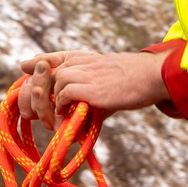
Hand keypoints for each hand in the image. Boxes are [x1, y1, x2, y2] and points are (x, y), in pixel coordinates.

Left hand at [21, 50, 167, 124]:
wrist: (153, 76)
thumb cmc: (132, 83)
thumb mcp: (104, 82)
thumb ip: (84, 95)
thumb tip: (71, 128)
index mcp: (83, 58)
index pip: (49, 61)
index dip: (37, 74)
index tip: (34, 89)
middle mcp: (82, 62)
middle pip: (47, 72)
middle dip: (41, 92)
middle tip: (47, 112)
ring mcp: (87, 73)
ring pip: (55, 81)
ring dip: (53, 100)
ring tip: (58, 115)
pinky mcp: (93, 87)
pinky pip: (66, 92)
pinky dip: (63, 105)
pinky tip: (67, 115)